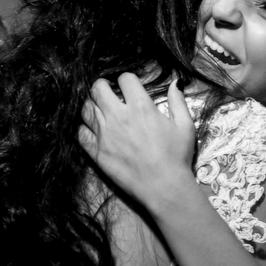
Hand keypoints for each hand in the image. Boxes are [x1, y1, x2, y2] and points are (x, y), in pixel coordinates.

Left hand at [78, 74, 195, 209]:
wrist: (164, 186)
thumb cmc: (177, 156)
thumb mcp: (185, 126)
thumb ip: (178, 101)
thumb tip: (175, 83)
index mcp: (140, 106)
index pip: (124, 79)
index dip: (127, 80)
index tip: (130, 87)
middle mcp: (118, 116)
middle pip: (98, 88)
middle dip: (102, 86)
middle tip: (108, 92)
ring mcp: (104, 134)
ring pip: (86, 108)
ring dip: (92, 104)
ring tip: (99, 109)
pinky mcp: (96, 151)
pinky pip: (80, 132)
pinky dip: (84, 127)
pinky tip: (93, 129)